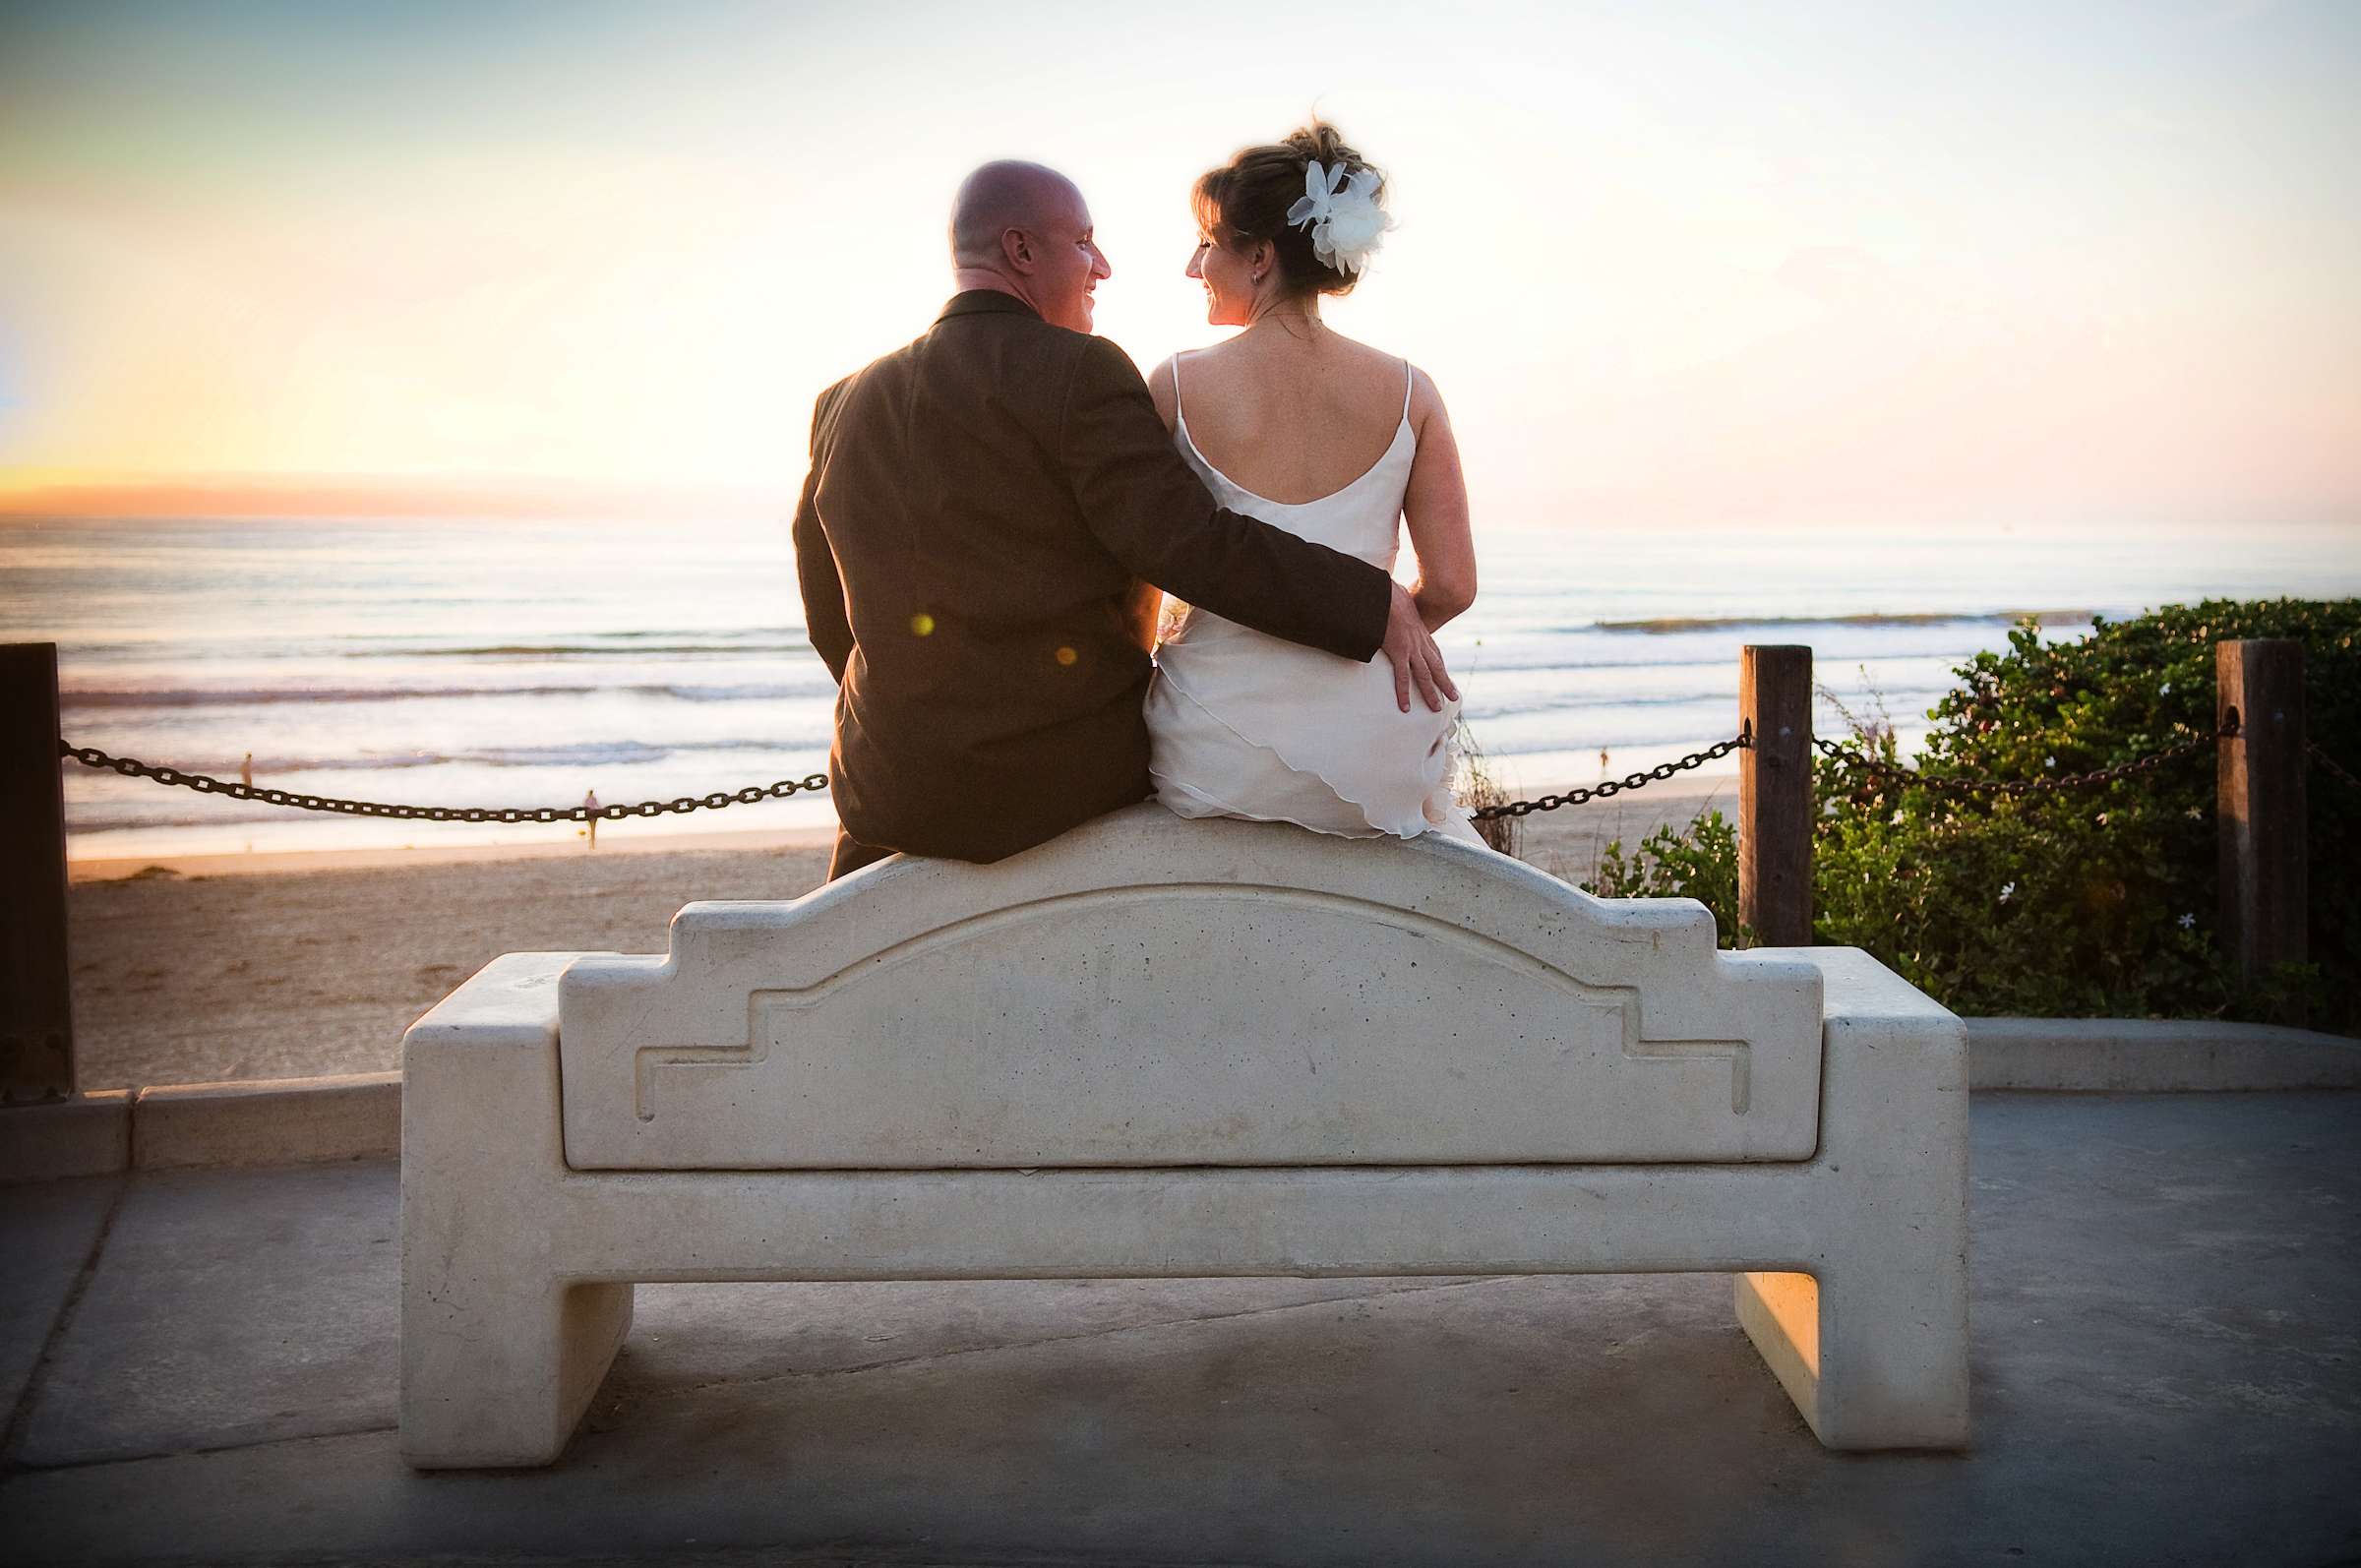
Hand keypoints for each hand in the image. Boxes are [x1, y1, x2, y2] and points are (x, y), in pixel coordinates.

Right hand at [1381, 582, 1458, 712]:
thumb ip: (1398, 602)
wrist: (1388, 593)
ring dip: (1431, 692)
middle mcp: (1420, 641)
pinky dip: (1404, 693)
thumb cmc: (1389, 593)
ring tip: (1436, 708)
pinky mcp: (1399, 652)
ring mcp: (1411, 648)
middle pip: (1436, 666)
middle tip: (1453, 696)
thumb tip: (1390, 597)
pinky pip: (1403, 677)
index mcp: (1420, 630)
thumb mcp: (1399, 597)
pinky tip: (1405, 707)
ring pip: (1425, 675)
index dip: (1440, 665)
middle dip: (1445, 682)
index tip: (1444, 676)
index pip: (1434, 652)